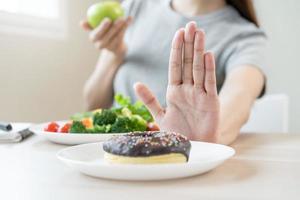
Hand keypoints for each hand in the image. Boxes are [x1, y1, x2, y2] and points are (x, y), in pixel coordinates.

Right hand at [80, 17, 131, 56]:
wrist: (112, 46)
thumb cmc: (102, 32)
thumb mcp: (94, 29)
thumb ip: (89, 26)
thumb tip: (82, 23)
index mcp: (93, 38)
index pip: (97, 34)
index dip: (102, 28)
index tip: (108, 19)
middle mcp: (100, 45)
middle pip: (108, 36)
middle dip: (114, 27)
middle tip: (120, 18)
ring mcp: (109, 47)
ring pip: (117, 36)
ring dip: (122, 27)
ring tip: (126, 18)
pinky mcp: (117, 47)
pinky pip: (122, 36)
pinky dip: (126, 27)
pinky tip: (130, 19)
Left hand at [134, 22, 219, 141]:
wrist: (193, 147)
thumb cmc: (178, 133)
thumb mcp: (160, 115)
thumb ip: (149, 99)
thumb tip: (136, 83)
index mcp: (175, 91)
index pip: (175, 66)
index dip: (176, 50)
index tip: (178, 33)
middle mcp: (188, 89)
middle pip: (188, 62)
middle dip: (188, 44)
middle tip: (190, 25)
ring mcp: (200, 94)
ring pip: (199, 68)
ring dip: (198, 50)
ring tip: (198, 33)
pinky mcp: (211, 101)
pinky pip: (209, 82)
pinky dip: (209, 69)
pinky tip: (207, 54)